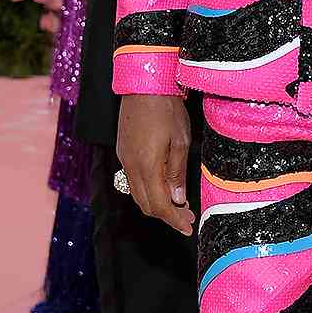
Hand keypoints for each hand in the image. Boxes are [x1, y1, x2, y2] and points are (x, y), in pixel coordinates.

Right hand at [116, 95, 194, 234]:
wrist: (144, 85)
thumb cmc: (166, 109)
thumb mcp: (180, 142)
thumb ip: (177, 173)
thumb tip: (178, 199)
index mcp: (146, 166)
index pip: (159, 205)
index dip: (174, 220)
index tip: (188, 227)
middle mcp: (131, 166)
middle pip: (146, 204)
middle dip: (167, 215)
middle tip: (187, 216)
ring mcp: (125, 159)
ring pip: (138, 194)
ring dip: (157, 203)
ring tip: (179, 204)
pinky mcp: (124, 152)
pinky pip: (133, 180)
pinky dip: (149, 190)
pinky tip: (164, 186)